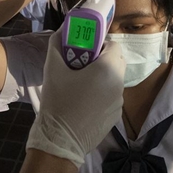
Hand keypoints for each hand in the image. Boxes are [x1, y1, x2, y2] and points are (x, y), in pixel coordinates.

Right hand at [26, 29, 125, 167]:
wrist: (60, 141)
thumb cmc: (57, 102)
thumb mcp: (52, 69)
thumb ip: (57, 45)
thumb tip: (61, 31)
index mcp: (108, 69)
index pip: (114, 45)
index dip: (101, 45)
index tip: (85, 51)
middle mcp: (119, 83)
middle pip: (117, 62)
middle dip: (102, 60)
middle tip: (82, 65)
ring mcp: (119, 101)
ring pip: (115, 80)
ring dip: (103, 77)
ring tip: (81, 85)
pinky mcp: (116, 116)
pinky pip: (112, 97)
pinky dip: (103, 94)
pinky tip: (85, 102)